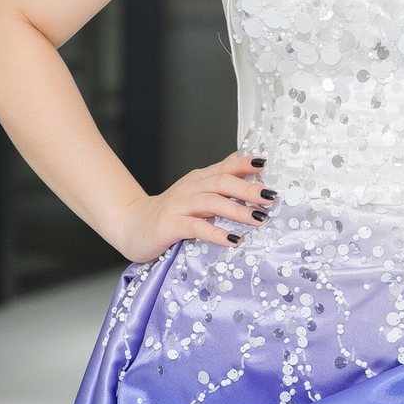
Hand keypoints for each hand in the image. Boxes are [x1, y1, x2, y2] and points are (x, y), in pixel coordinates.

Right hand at [117, 152, 276, 262]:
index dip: (245, 164)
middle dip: (248, 189)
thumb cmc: (171, 212)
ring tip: (259, 218)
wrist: (132, 224)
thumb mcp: (196, 193)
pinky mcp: (170, 226)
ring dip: (237, 210)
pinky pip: (196, 228)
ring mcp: (179, 206)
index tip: (266, 164)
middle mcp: (191, 188)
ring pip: (212, 202)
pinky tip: (233, 239)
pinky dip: (216, 233)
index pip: (225, 166)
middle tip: (271, 197)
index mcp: (199, 179)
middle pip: (222, 182)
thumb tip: (245, 164)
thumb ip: (218, 181)